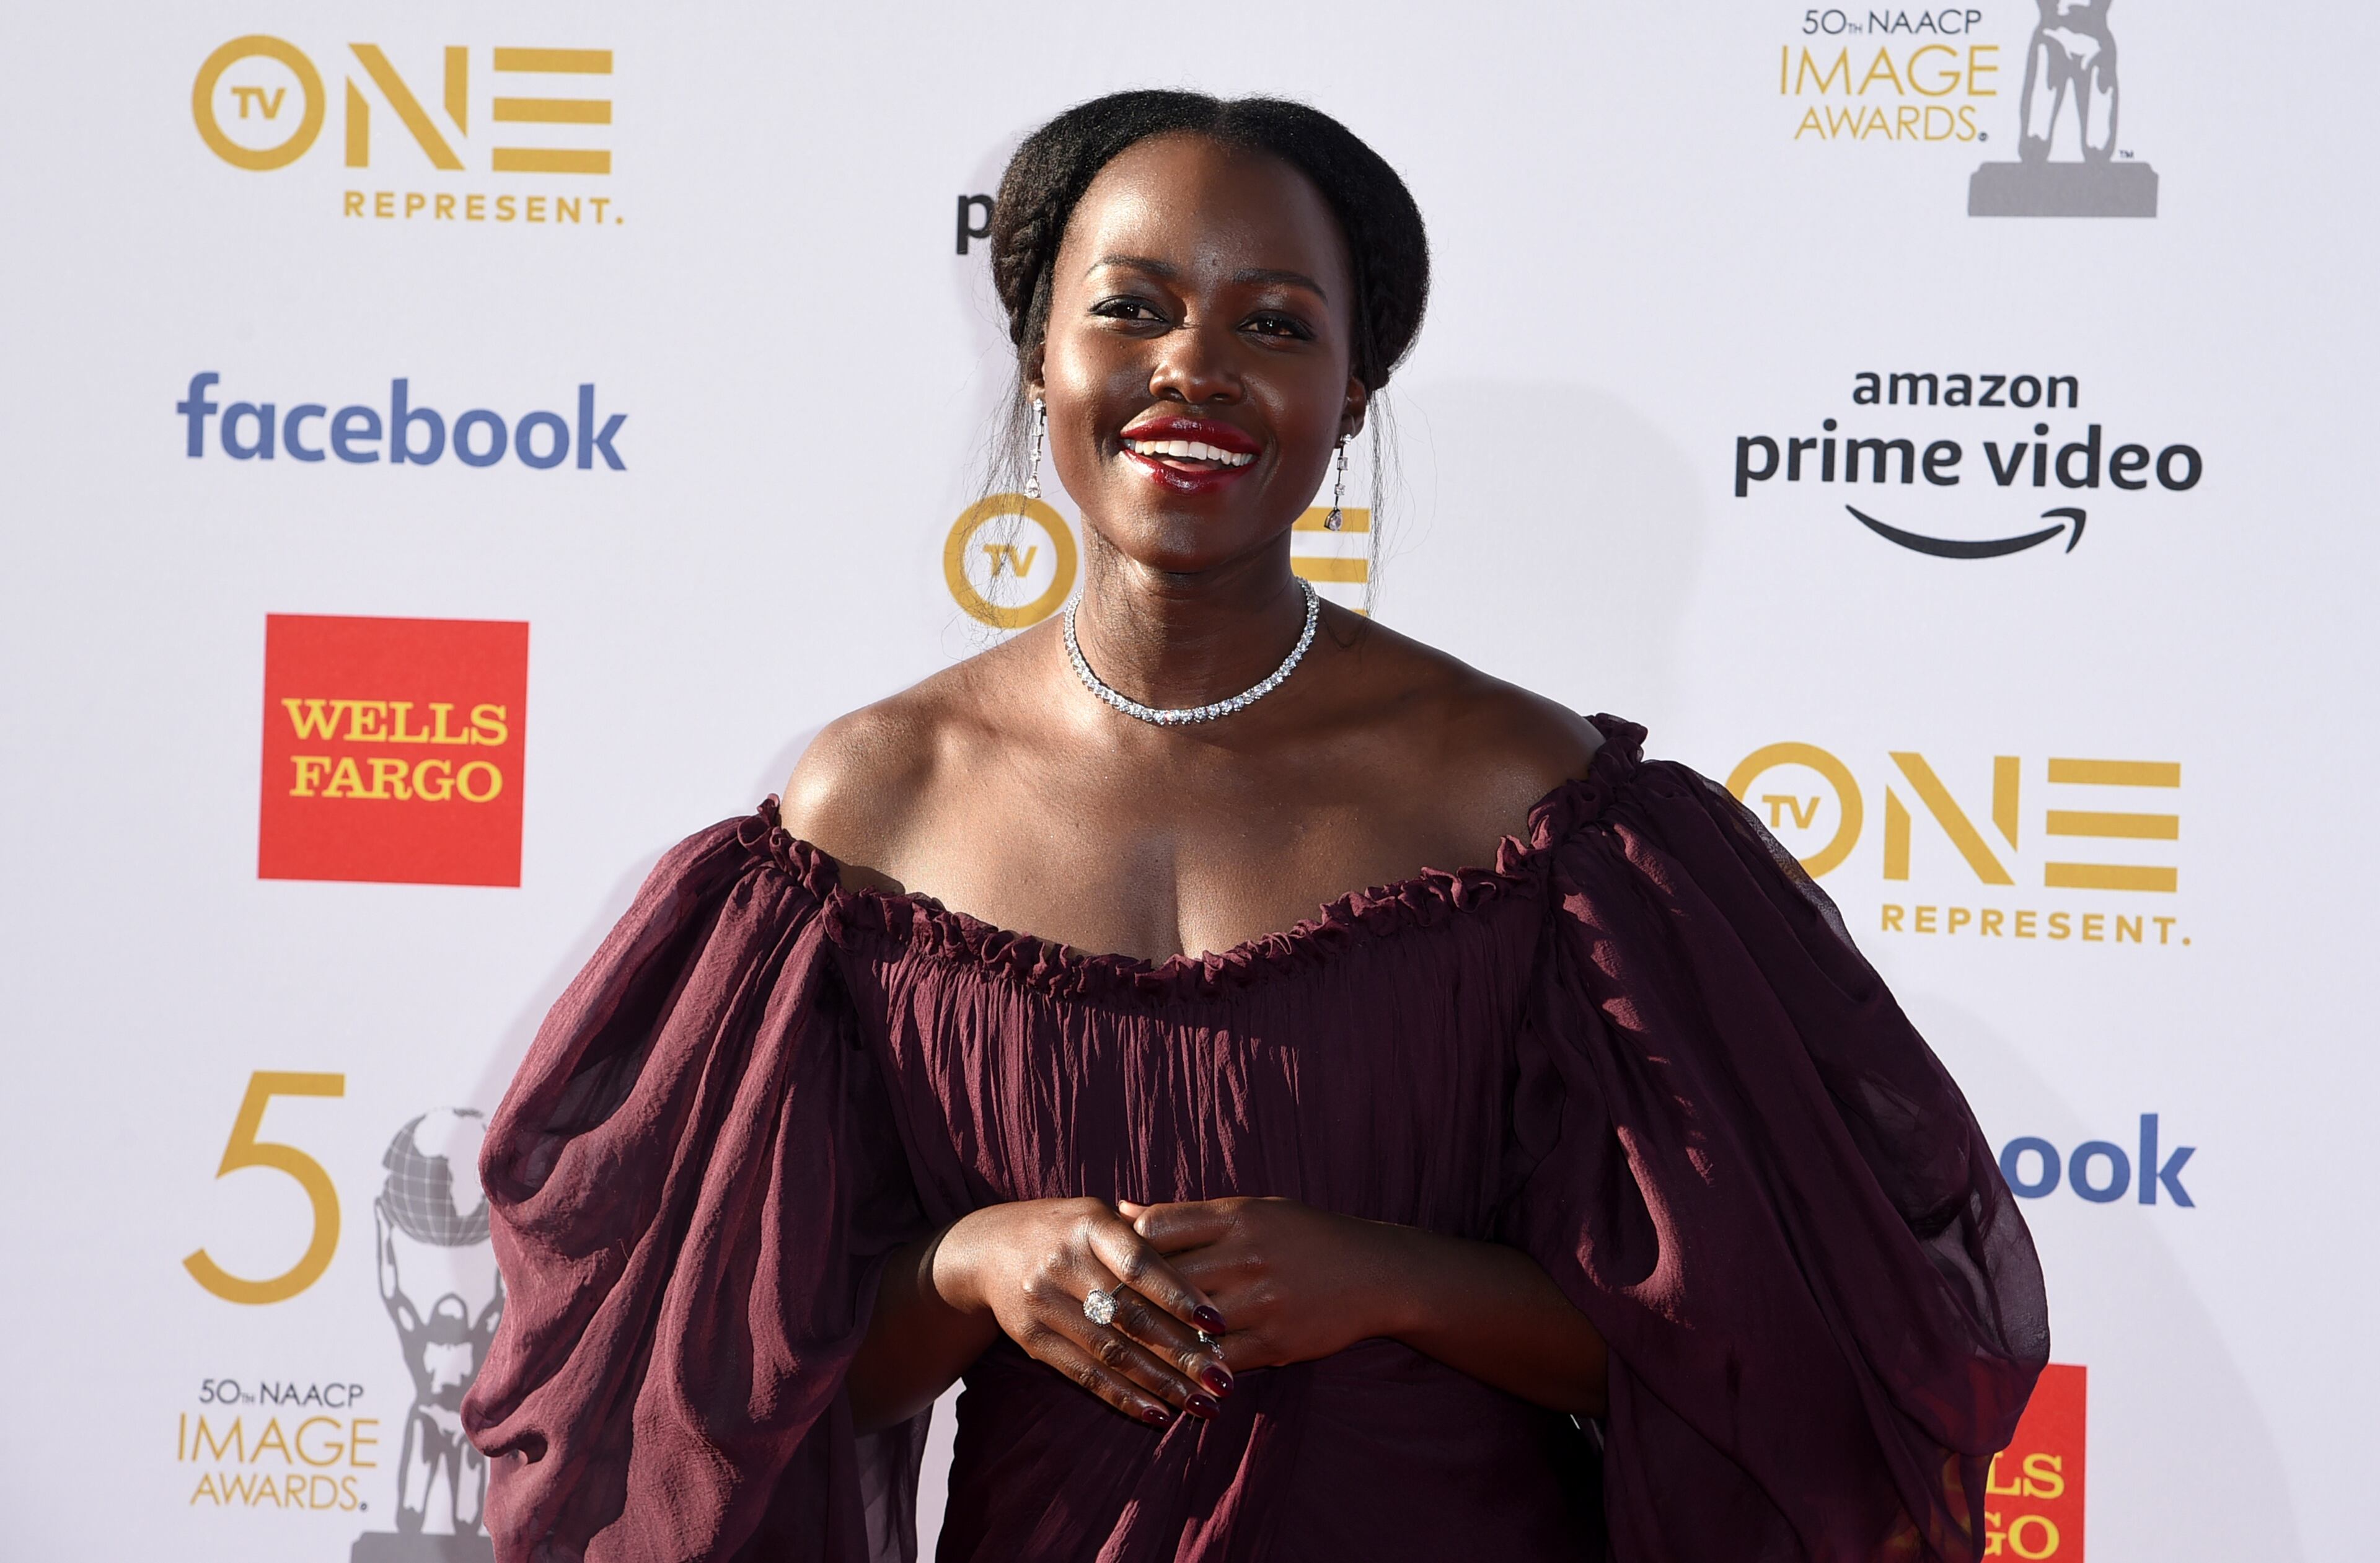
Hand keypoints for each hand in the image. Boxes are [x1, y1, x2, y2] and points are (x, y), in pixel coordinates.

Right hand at [936, 1197, 1234, 1427]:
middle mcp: (1063, 1263)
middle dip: (1182, 1352)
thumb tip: (1209, 1277)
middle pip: (1130, 1316)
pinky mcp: (1032, 1338)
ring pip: (1111, 1351)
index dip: (1180, 1295)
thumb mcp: (1101, 1217)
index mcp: (1089, 1226)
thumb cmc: (1067, 1230)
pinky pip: (1084, 1374)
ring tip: (1201, 1403)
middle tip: (1223, 1379)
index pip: (1139, 1264)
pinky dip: (1124, 1396)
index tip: (1220, 1323)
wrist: (990, 1247)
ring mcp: (1043, 1303)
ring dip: (1161, 1383)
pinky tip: (1158, 1413)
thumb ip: (1148, 1239)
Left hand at [1121, 1197, 1408, 1372]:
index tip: (1101, 1263)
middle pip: (1162, 1278)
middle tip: (1089, 1313)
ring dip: (1149, 1341)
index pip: (1157, 1227)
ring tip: (1114, 1350)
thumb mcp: (1252, 1210)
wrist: (1377, 1273)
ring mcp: (1261, 1300)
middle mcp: (1246, 1255)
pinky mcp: (1276, 1341)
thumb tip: (1122, 1209)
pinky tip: (1164, 1378)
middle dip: (1123, 1298)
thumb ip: (1188, 1215)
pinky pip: (1218, 1361)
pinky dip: (1188, 1371)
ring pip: (1184, 1325)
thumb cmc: (1307, 1237)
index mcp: (1237, 1215)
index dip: (1121, 1247)